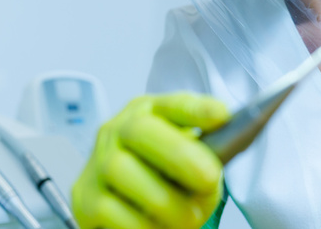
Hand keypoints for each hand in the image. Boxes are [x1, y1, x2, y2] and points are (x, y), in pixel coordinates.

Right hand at [72, 92, 229, 228]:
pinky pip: (112, 211)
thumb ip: (209, 147)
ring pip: (125, 172)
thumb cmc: (167, 175)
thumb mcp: (191, 155)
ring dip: (164, 200)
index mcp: (151, 111)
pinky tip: (161, 228)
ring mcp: (98, 162)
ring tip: (189, 218)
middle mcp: (119, 129)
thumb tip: (236, 137)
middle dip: (178, 154)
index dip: (197, 108)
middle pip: (142, 131)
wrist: (127, 203)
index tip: (222, 116)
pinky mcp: (84, 199)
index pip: (175, 103)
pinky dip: (143, 224)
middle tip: (208, 179)